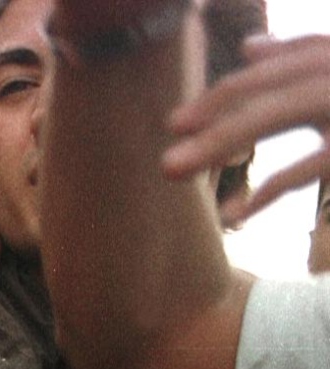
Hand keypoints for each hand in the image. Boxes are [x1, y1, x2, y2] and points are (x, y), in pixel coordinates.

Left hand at [164, 35, 329, 224]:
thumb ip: (303, 58)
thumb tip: (246, 47)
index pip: (275, 68)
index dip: (224, 95)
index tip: (174, 125)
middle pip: (271, 86)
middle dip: (216, 110)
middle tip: (166, 137)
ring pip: (276, 113)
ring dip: (219, 139)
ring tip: (171, 169)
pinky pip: (309, 166)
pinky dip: (271, 189)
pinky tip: (234, 213)